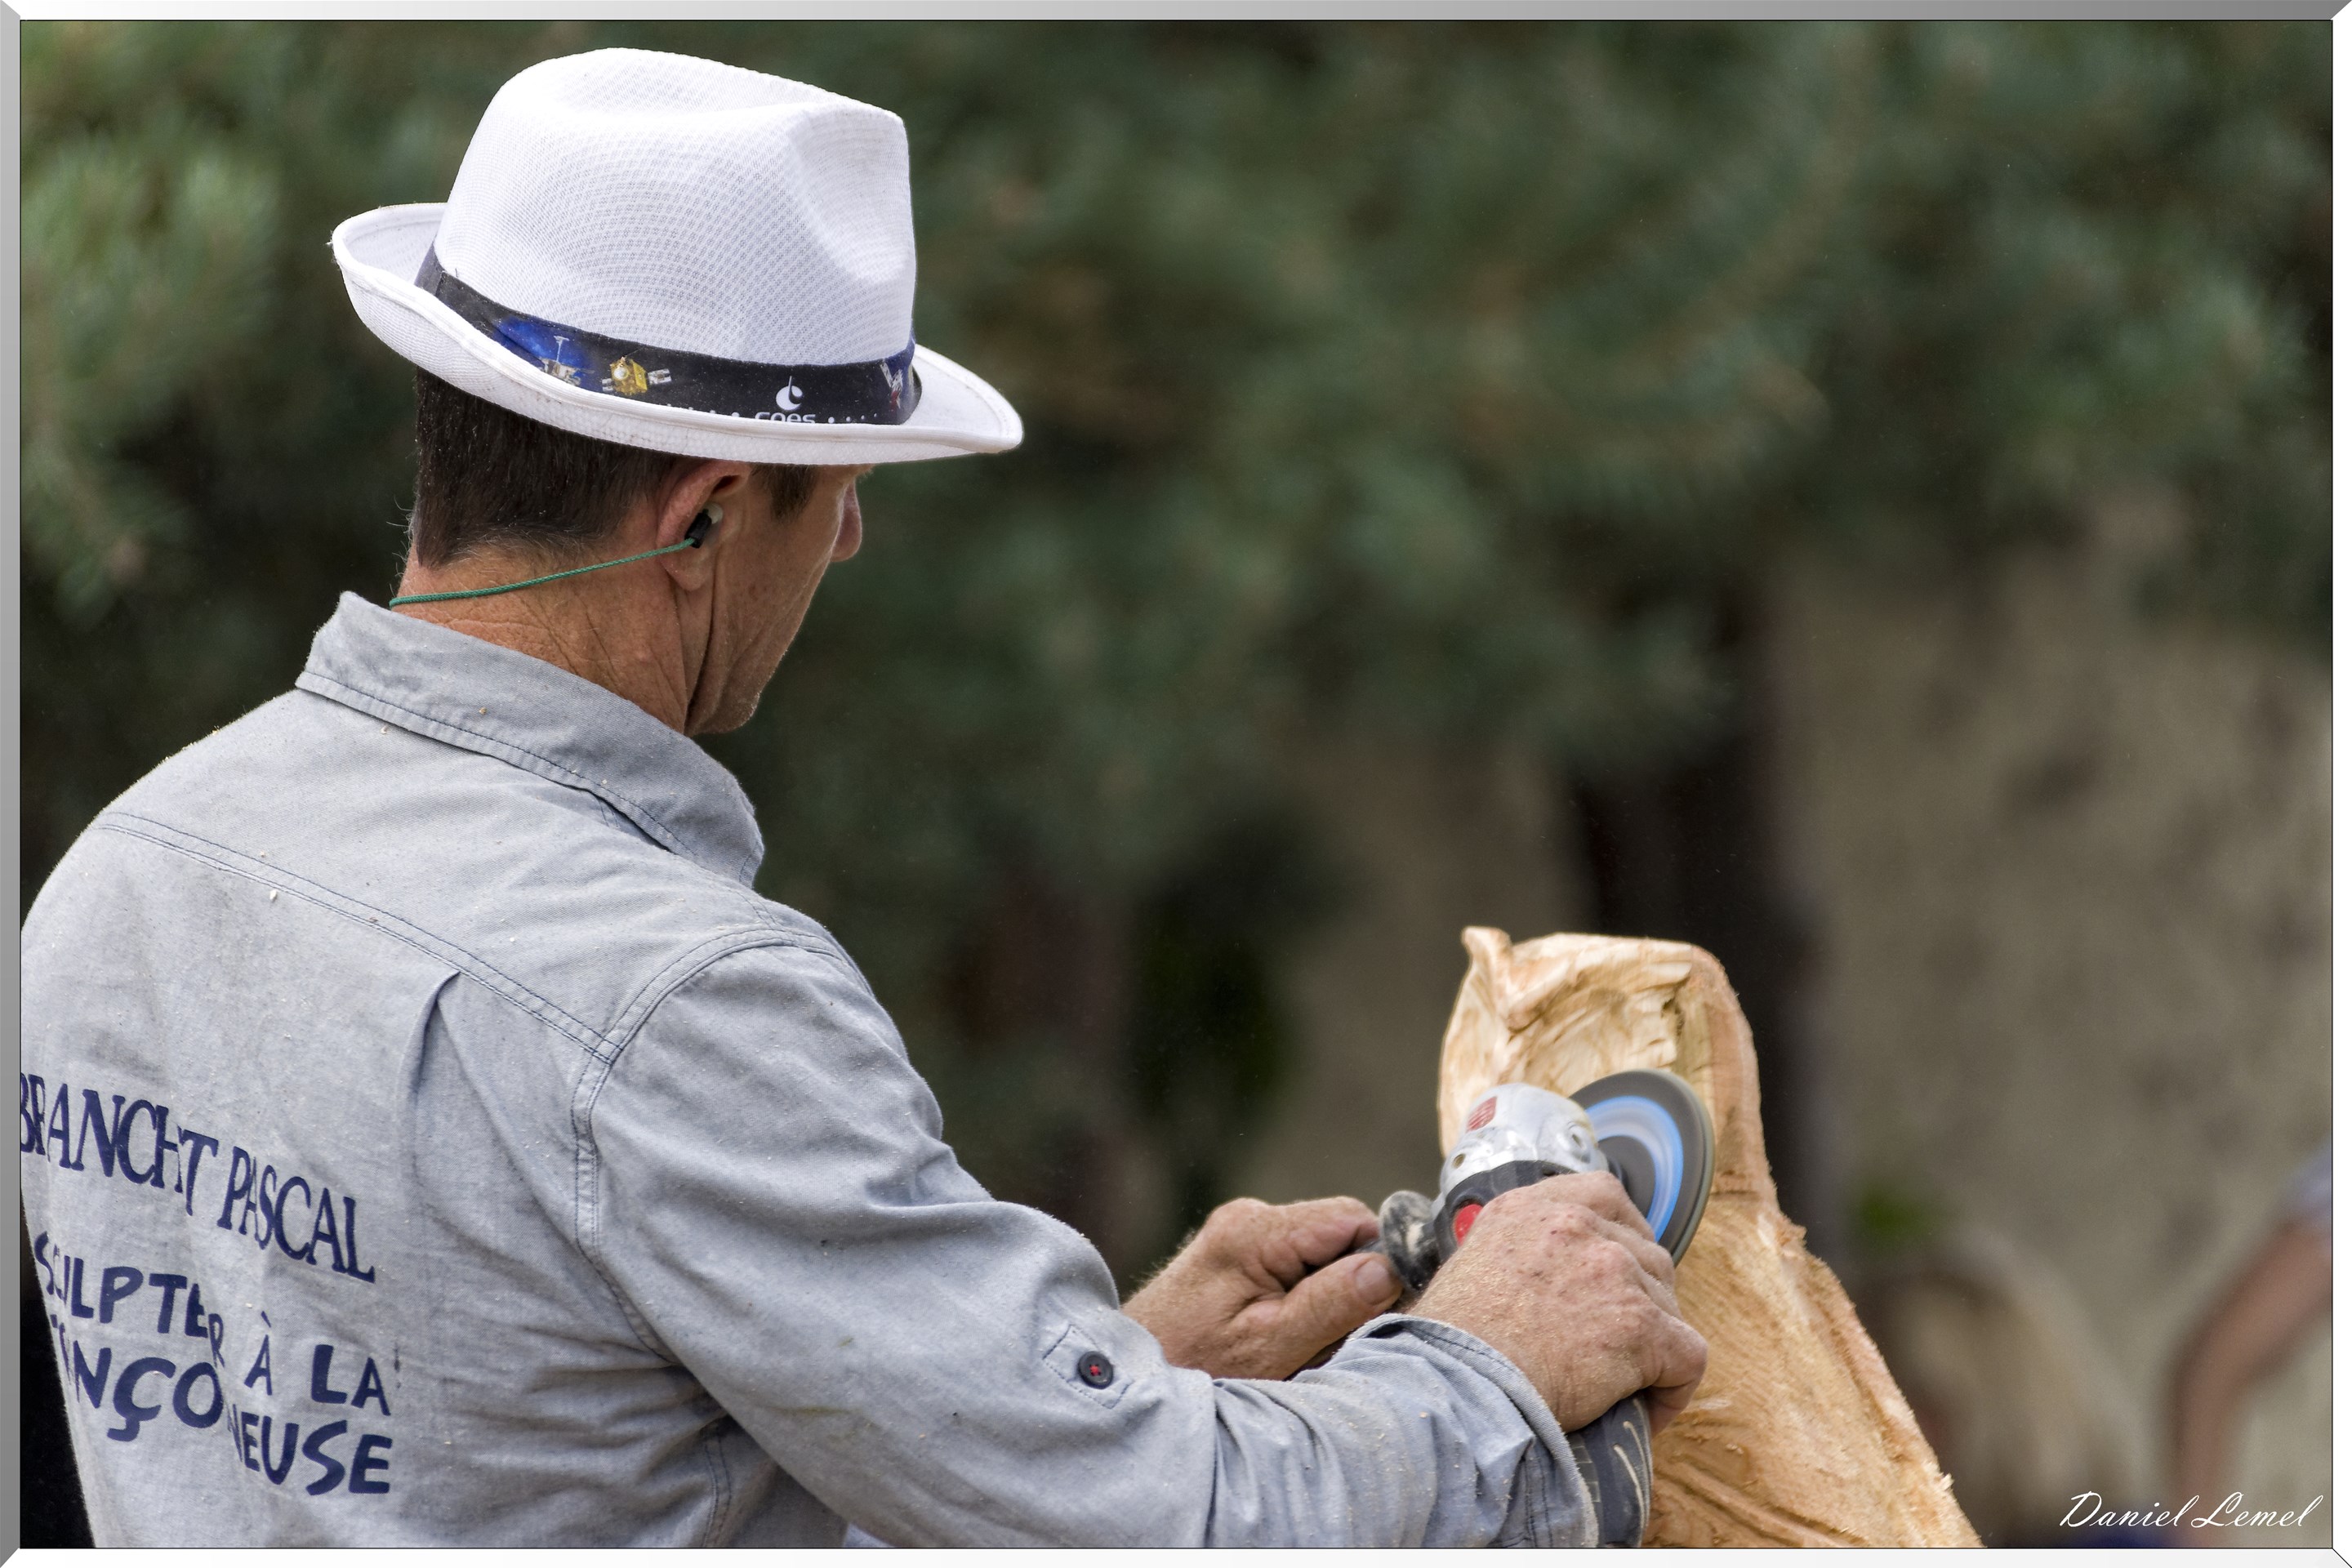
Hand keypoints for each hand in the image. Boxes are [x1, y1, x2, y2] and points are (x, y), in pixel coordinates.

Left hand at [1124, 1196, 1403, 1379]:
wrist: (1118, 1381)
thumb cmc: (1194, 1370)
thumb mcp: (1272, 1348)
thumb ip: (1332, 1303)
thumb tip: (1389, 1267)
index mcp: (1254, 1232)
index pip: (1353, 1219)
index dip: (1379, 1261)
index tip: (1378, 1311)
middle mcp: (1247, 1219)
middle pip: (1339, 1234)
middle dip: (1352, 1282)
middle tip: (1333, 1338)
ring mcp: (1238, 1234)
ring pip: (1321, 1252)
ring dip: (1328, 1295)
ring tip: (1298, 1343)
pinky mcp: (1235, 1254)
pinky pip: (1295, 1265)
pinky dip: (1303, 1299)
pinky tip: (1281, 1335)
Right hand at [1411, 1172, 1707, 1431]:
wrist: (1455, 1386)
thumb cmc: (1449, 1347)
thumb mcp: (1469, 1268)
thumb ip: (1512, 1255)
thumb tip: (1532, 1286)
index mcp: (1530, 1209)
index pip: (1604, 1194)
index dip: (1623, 1234)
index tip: (1617, 1270)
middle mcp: (1576, 1227)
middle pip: (1645, 1254)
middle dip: (1640, 1297)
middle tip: (1615, 1341)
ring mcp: (1613, 1271)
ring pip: (1668, 1305)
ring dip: (1654, 1343)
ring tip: (1625, 1382)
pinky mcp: (1641, 1325)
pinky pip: (1688, 1357)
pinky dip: (1674, 1388)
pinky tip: (1646, 1409)